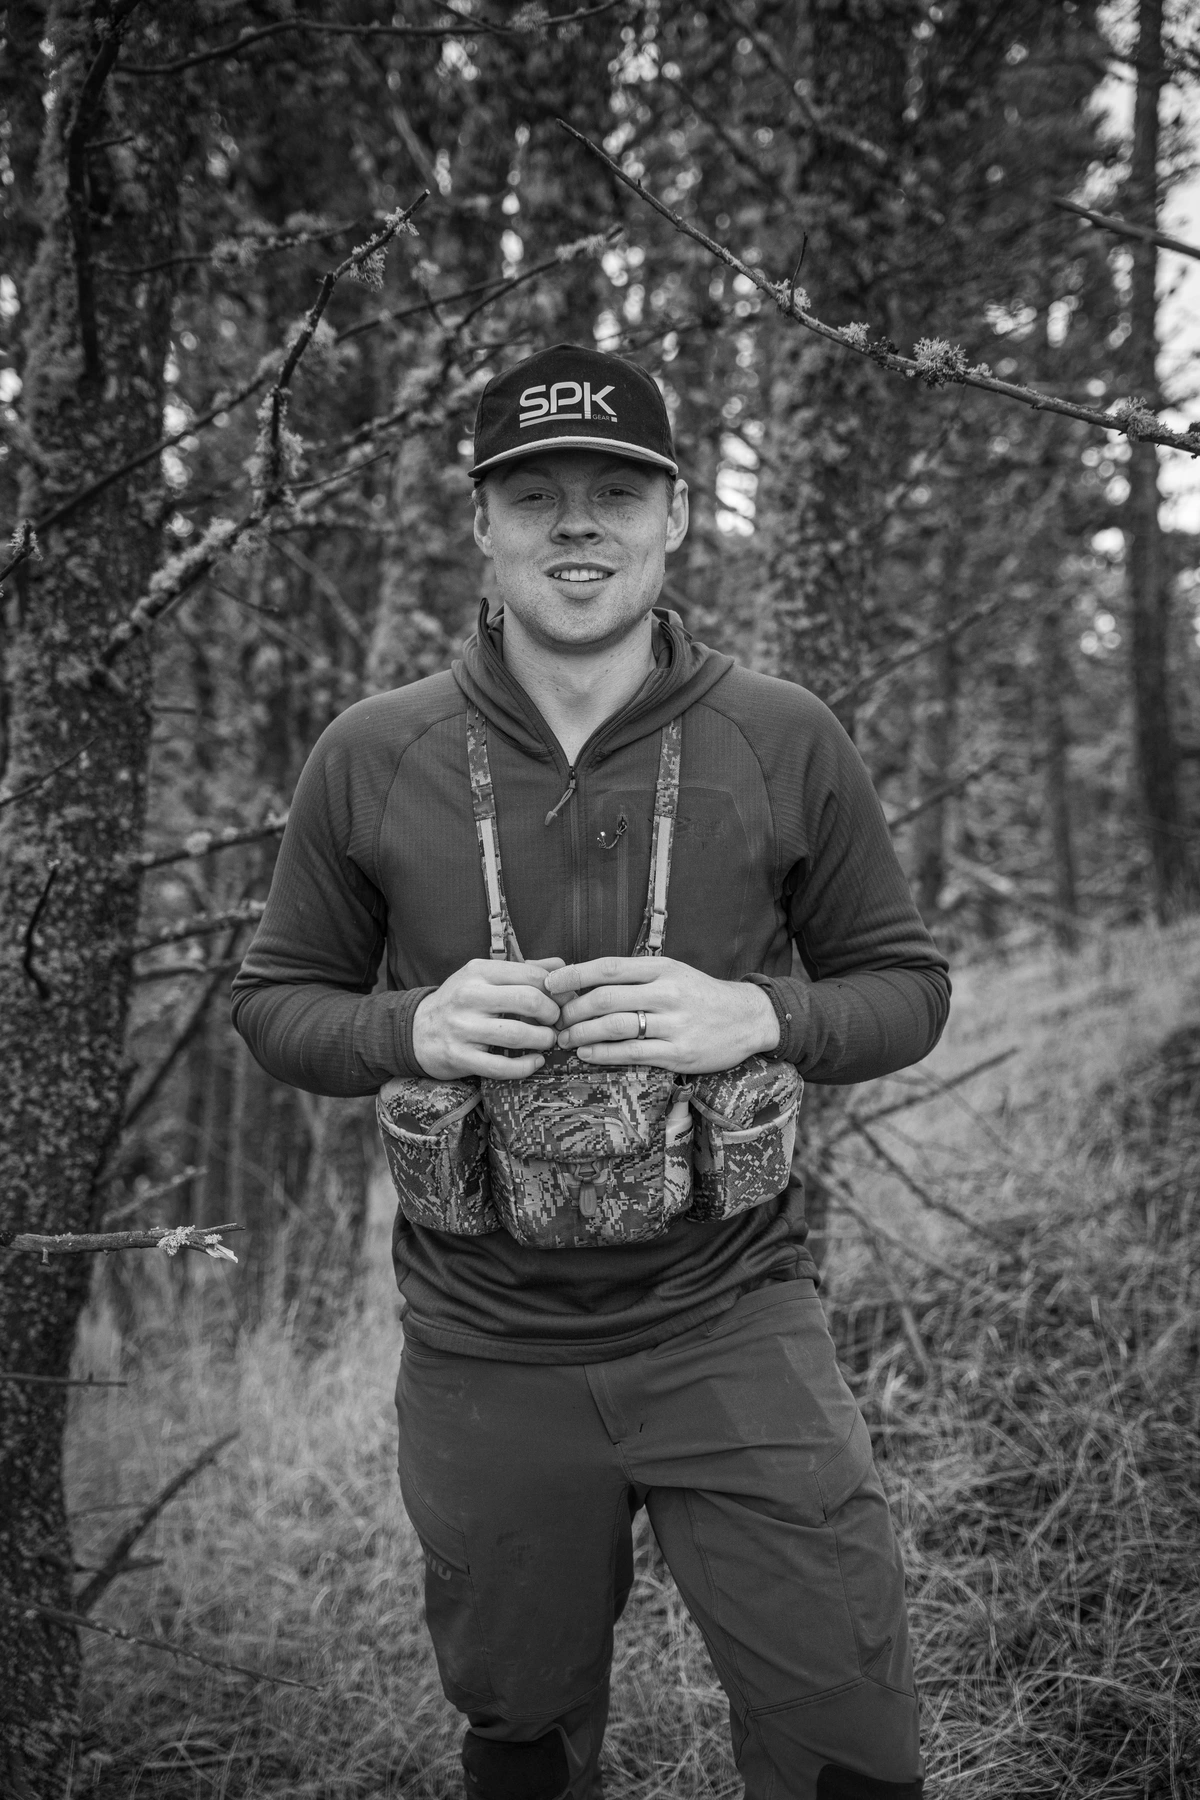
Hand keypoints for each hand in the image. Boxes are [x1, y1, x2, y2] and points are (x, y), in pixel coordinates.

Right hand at [412, 957, 563, 1081]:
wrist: (416, 1030)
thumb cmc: (460, 1001)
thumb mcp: (484, 977)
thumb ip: (523, 970)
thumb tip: (561, 966)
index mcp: (478, 971)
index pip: (531, 974)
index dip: (556, 990)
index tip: (563, 1001)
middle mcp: (469, 996)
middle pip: (528, 1001)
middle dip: (552, 1014)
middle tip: (556, 1022)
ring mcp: (462, 1028)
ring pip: (518, 1035)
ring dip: (543, 1040)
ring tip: (547, 1041)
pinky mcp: (459, 1057)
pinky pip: (501, 1066)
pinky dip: (526, 1066)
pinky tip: (535, 1061)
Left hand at [544, 956, 780, 1073]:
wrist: (746, 1018)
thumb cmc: (700, 995)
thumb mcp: (672, 972)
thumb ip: (634, 976)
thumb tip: (584, 981)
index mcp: (662, 968)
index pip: (608, 967)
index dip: (573, 975)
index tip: (550, 984)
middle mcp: (667, 993)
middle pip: (605, 999)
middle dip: (572, 1010)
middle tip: (555, 1019)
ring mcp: (674, 1024)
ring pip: (614, 1027)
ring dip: (582, 1034)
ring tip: (565, 1039)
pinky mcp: (678, 1053)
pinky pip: (631, 1053)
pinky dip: (603, 1054)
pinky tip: (587, 1053)